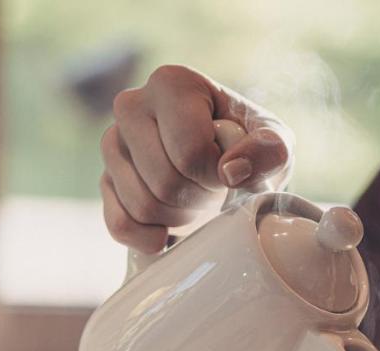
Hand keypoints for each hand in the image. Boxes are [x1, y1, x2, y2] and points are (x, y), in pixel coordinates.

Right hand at [101, 65, 293, 252]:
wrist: (225, 168)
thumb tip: (231, 170)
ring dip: (179, 217)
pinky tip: (168, 232)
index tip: (229, 169)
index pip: (189, 152)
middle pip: (165, 182)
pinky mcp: (104, 181)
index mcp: (171, 83)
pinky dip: (149, 238)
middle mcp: (131, 106)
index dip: (216, 175)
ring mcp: (112, 145)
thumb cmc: (247, 148)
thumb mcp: (274, 143)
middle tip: (212, 189)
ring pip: (143, 206)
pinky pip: (120, 225)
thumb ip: (270, 149)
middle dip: (198, 198)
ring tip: (194, 199)